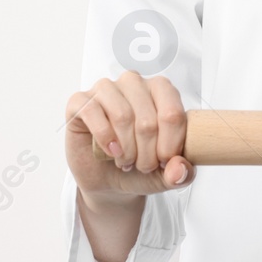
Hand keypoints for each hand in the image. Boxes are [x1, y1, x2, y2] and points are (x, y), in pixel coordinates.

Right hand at [64, 71, 195, 204]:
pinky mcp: (80, 101)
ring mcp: (106, 88)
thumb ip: (181, 173)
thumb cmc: (139, 166)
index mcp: (161, 90)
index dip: (170, 145)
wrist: (108, 178)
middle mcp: (134, 82)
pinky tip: (110, 151)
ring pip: (122, 116)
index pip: (173, 113)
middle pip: (148, 120)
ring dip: (126, 149)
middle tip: (142, 166)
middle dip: (147, 154)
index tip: (164, 162)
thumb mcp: (167, 175)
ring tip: (126, 160)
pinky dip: (104, 138)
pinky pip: (93, 112)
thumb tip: (180, 169)